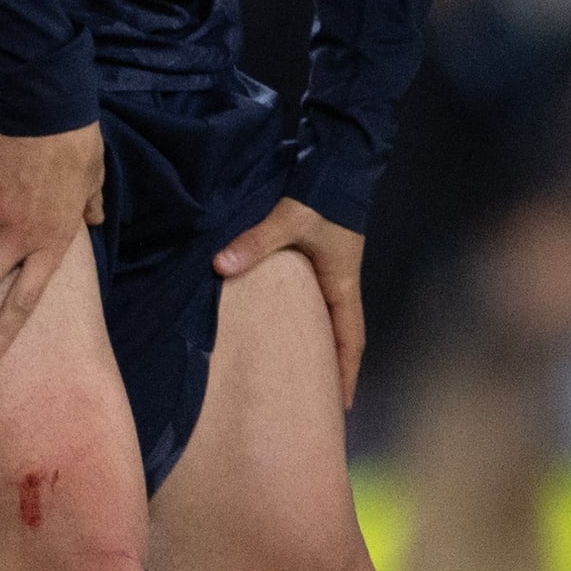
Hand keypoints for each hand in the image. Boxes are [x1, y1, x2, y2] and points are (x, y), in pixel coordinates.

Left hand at [213, 199, 368, 407]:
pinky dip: (309, 326)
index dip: (345, 374)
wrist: (339, 163)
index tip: (340, 407)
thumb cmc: (322, 197)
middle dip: (333, 371)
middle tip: (318, 404)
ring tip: (304, 379)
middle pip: (342, 339)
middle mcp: (340, 285)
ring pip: (329, 323)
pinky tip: (290, 335)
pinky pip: (315, 306)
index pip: (349, 340)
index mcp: (342, 285)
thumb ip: (257, 242)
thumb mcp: (290, 220)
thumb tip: (221, 265)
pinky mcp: (320, 263)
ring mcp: (331, 275)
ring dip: (321, 350)